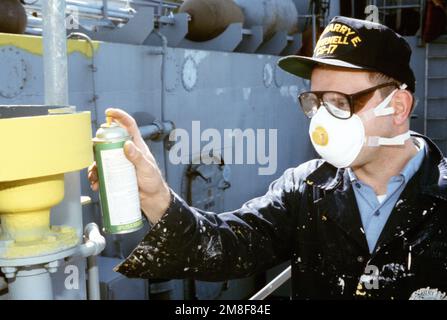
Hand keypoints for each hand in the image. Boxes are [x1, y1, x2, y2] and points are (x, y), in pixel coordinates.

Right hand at [88, 108, 170, 223]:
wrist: (152, 200)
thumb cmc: (154, 182)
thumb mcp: (147, 169)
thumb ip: (138, 157)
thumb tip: (127, 144)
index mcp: (136, 145)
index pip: (129, 126)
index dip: (120, 116)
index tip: (110, 112)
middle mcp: (126, 152)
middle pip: (109, 140)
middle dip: (99, 144)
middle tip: (94, 152)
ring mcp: (120, 163)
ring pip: (102, 157)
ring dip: (95, 165)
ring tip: (94, 175)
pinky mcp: (115, 174)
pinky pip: (102, 172)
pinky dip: (96, 177)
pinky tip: (96, 184)